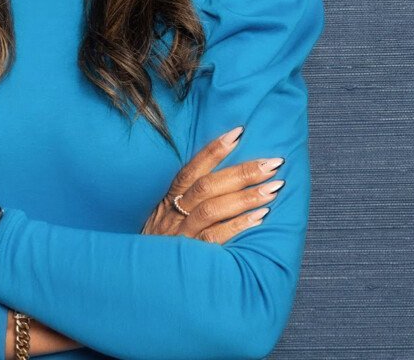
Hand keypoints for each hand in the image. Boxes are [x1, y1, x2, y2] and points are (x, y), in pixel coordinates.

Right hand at [140, 129, 285, 243]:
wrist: (140, 281)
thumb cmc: (158, 249)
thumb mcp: (162, 221)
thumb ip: (184, 203)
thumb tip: (222, 181)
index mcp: (167, 200)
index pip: (191, 169)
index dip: (214, 150)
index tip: (239, 132)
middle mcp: (173, 213)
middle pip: (207, 186)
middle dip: (242, 172)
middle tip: (272, 162)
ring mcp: (180, 234)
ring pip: (212, 209)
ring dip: (245, 197)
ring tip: (273, 188)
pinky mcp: (188, 256)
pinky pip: (214, 238)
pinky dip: (238, 226)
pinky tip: (260, 218)